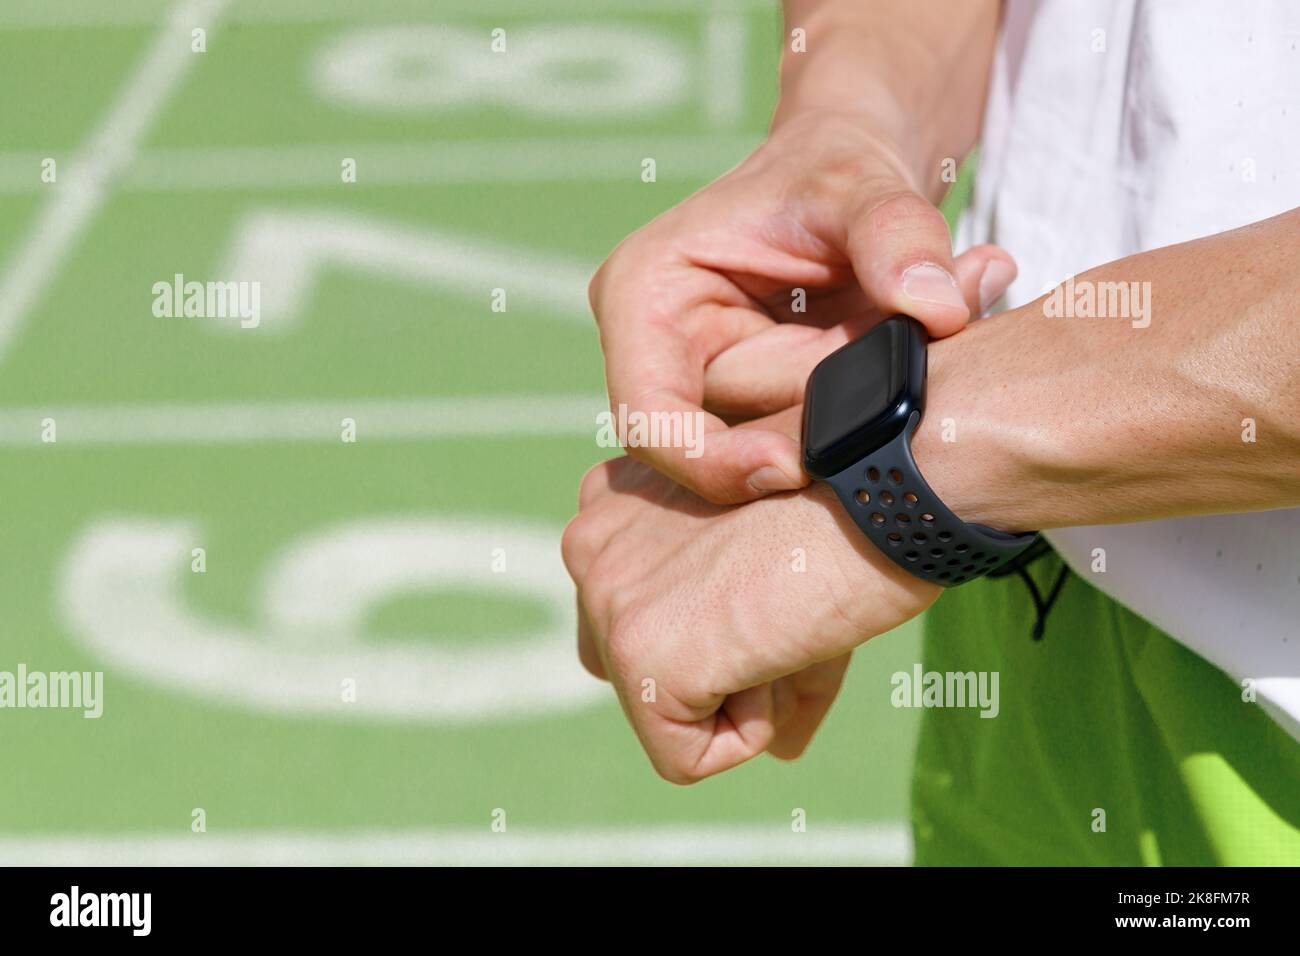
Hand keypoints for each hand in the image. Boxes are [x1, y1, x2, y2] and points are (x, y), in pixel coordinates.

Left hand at [561, 449, 939, 783]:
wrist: (884, 483)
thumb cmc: (850, 509)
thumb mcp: (782, 576)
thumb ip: (755, 650)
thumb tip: (779, 749)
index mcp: (612, 500)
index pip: (631, 622)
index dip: (714, 633)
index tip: (770, 579)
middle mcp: (587, 541)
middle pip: (633, 672)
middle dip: (715, 668)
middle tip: (781, 604)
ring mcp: (607, 598)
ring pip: (661, 715)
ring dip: (740, 692)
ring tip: (779, 615)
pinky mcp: (639, 653)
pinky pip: (684, 756)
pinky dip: (750, 732)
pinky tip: (777, 641)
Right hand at [589, 113, 1015, 503]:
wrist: (851, 175)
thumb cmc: (833, 166)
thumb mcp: (863, 182)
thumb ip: (897, 236)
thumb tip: (936, 309)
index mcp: (644, 297)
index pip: (650, 420)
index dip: (713, 460)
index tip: (796, 467)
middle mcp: (660, 354)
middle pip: (729, 437)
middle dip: (827, 410)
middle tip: (925, 341)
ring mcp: (707, 390)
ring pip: (780, 444)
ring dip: (862, 408)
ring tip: (935, 325)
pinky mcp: (758, 411)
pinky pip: (812, 440)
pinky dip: (869, 410)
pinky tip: (918, 348)